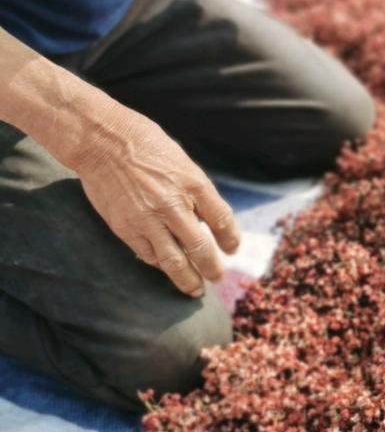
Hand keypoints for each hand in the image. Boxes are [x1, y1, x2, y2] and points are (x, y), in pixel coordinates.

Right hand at [74, 107, 240, 297]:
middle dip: (212, 267)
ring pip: (173, 261)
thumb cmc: (146, 145)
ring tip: (195, 288)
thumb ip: (195, 190)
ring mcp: (149, 220)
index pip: (221, 218)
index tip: (233, 248)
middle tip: (217, 277)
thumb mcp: (182, 162)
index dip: (230, 238)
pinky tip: (166, 269)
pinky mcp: (126, 229)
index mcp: (193, 183)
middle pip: (200, 247)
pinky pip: (148, 255)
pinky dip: (160, 265)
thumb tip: (206, 217)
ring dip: (187, 278)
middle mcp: (174, 205)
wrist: (104, 143)